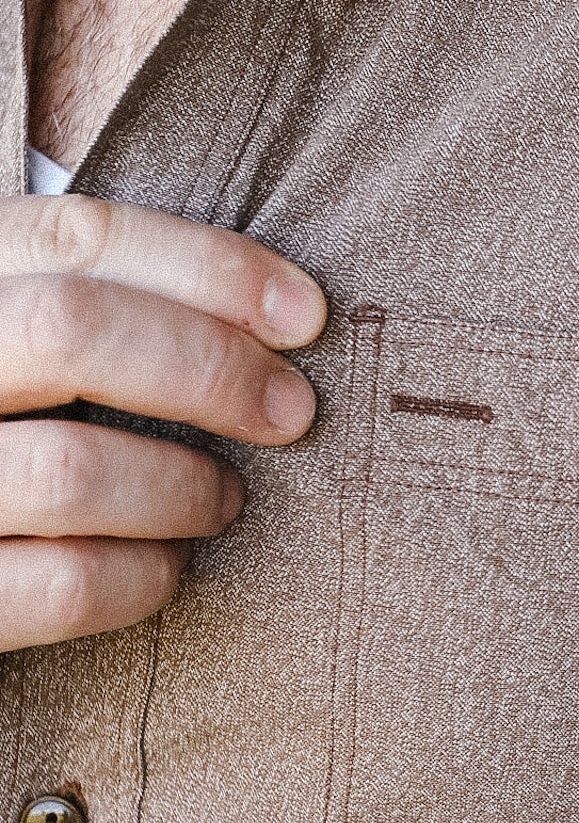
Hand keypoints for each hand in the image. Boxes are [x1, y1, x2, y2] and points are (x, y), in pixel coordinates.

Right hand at [0, 195, 326, 650]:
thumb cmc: (7, 433)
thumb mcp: (24, 354)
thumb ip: (97, 319)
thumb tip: (275, 318)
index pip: (73, 239)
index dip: (207, 267)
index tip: (304, 315)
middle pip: (70, 329)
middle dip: (209, 367)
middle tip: (290, 411)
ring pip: (71, 468)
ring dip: (184, 487)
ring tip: (225, 499)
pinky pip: (66, 584)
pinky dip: (143, 575)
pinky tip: (167, 565)